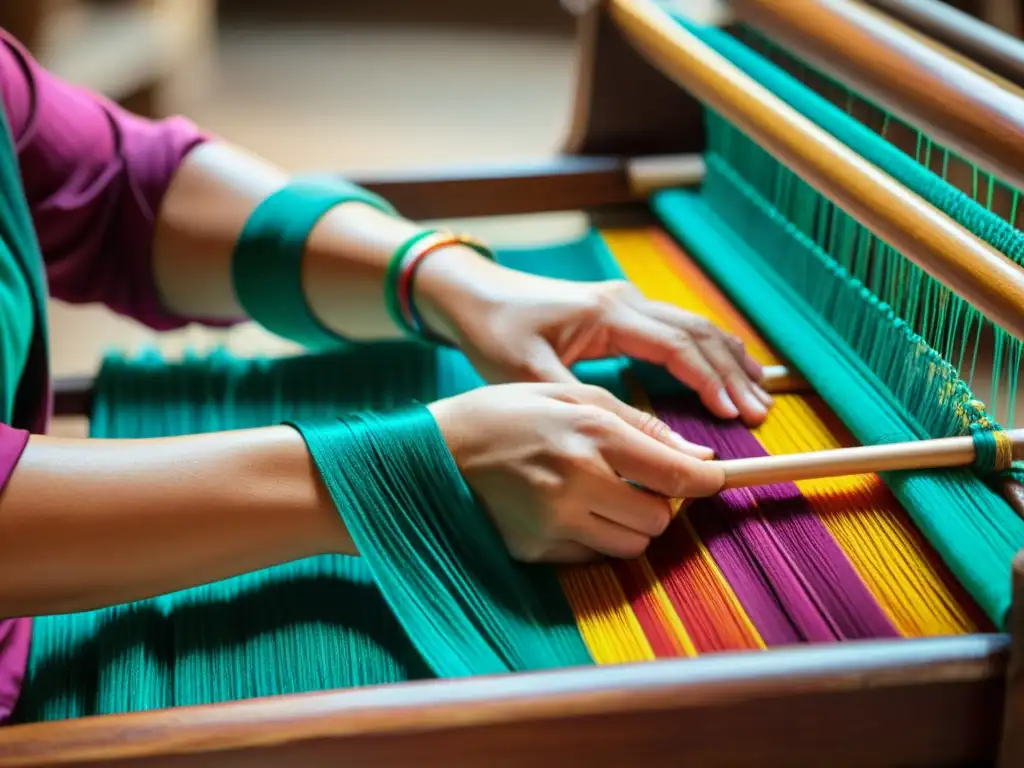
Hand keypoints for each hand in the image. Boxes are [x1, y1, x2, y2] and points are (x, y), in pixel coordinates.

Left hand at [417, 254, 770, 425]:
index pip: (678, 346)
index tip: (736, 414)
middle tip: (761, 413)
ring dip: (727, 359)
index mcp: (608, 313)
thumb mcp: (530, 376)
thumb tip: (644, 441)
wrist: (471, 296)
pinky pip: (677, 329)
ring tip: (759, 395)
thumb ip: (590, 406)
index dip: (711, 381)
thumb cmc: (494, 332)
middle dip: (733, 372)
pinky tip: (724, 372)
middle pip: (698, 333)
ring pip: (693, 327)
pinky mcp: (619, 311)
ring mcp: (625, 302)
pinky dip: (707, 352)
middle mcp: (624, 301)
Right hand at [428, 382, 723, 563]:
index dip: (706, 482)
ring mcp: (554, 521)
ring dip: (628, 525)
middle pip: (658, 520)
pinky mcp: (535, 549)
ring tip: (599, 494)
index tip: (717, 480)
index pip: (673, 474)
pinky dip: (592, 538)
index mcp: (590, 432)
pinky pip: (591, 557)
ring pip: (631, 546)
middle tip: (634, 481)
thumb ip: (639, 424)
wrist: (433, 450)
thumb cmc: (507, 413)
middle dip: (657, 504)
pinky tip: (564, 509)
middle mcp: (577, 480)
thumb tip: (698, 457)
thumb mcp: (571, 394)